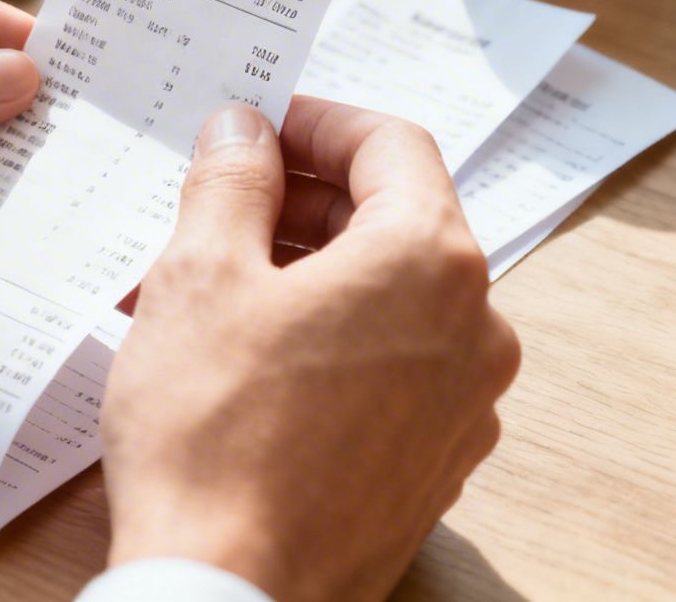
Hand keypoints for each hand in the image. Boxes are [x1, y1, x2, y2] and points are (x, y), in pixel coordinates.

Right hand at [101, 99, 519, 601]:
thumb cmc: (214, 435)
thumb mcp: (200, 275)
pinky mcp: (435, 466)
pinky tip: (245, 361)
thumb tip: (244, 132)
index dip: (316, 121)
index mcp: (431, 261)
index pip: (390, 144)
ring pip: (388, 300)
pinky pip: (390, 369)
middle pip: (395, 220)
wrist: (229, 593)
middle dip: (300, 204)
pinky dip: (327, 342)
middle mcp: (475, 328)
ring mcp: (464, 406)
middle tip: (216, 205)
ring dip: (305, 276)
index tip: (257, 127)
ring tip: (208, 291)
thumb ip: (232, 181)